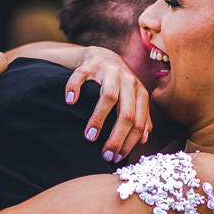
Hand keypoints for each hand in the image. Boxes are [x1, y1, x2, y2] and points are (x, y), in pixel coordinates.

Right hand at [65, 47, 151, 161]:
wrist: (104, 56)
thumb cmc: (120, 85)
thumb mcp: (134, 99)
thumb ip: (141, 117)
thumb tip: (144, 139)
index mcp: (139, 92)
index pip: (138, 122)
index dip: (129, 142)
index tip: (117, 157)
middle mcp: (127, 81)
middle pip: (126, 112)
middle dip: (116, 136)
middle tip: (105, 154)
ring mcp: (109, 72)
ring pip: (108, 96)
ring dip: (98, 119)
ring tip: (89, 137)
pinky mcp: (90, 65)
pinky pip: (81, 76)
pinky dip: (75, 88)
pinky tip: (70, 102)